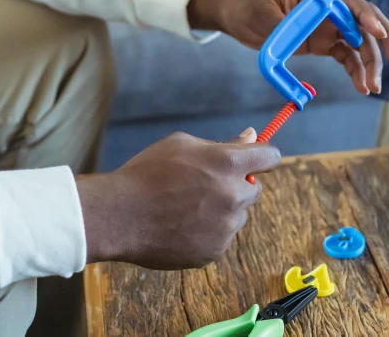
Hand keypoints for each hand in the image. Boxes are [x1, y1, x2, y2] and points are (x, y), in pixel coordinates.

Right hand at [75, 128, 278, 269]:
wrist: (119, 216)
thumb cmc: (147, 173)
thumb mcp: (182, 145)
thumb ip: (223, 144)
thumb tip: (251, 137)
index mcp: (228, 164)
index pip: (269, 157)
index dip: (263, 156)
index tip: (256, 159)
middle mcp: (233, 195)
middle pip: (255, 189)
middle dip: (237, 185)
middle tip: (205, 185)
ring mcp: (226, 227)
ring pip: (238, 215)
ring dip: (223, 210)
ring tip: (186, 208)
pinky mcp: (214, 251)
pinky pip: (221, 237)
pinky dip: (209, 232)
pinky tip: (182, 226)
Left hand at [188, 0, 388, 94]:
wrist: (235, 12)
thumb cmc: (247, 4)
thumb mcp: (261, 15)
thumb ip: (282, 28)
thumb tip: (298, 41)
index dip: (365, 14)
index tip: (378, 32)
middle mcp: (327, 5)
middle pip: (362, 18)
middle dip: (382, 38)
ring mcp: (328, 23)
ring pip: (358, 41)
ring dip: (369, 62)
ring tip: (372, 86)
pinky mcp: (324, 41)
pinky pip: (346, 55)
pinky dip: (356, 70)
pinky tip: (362, 86)